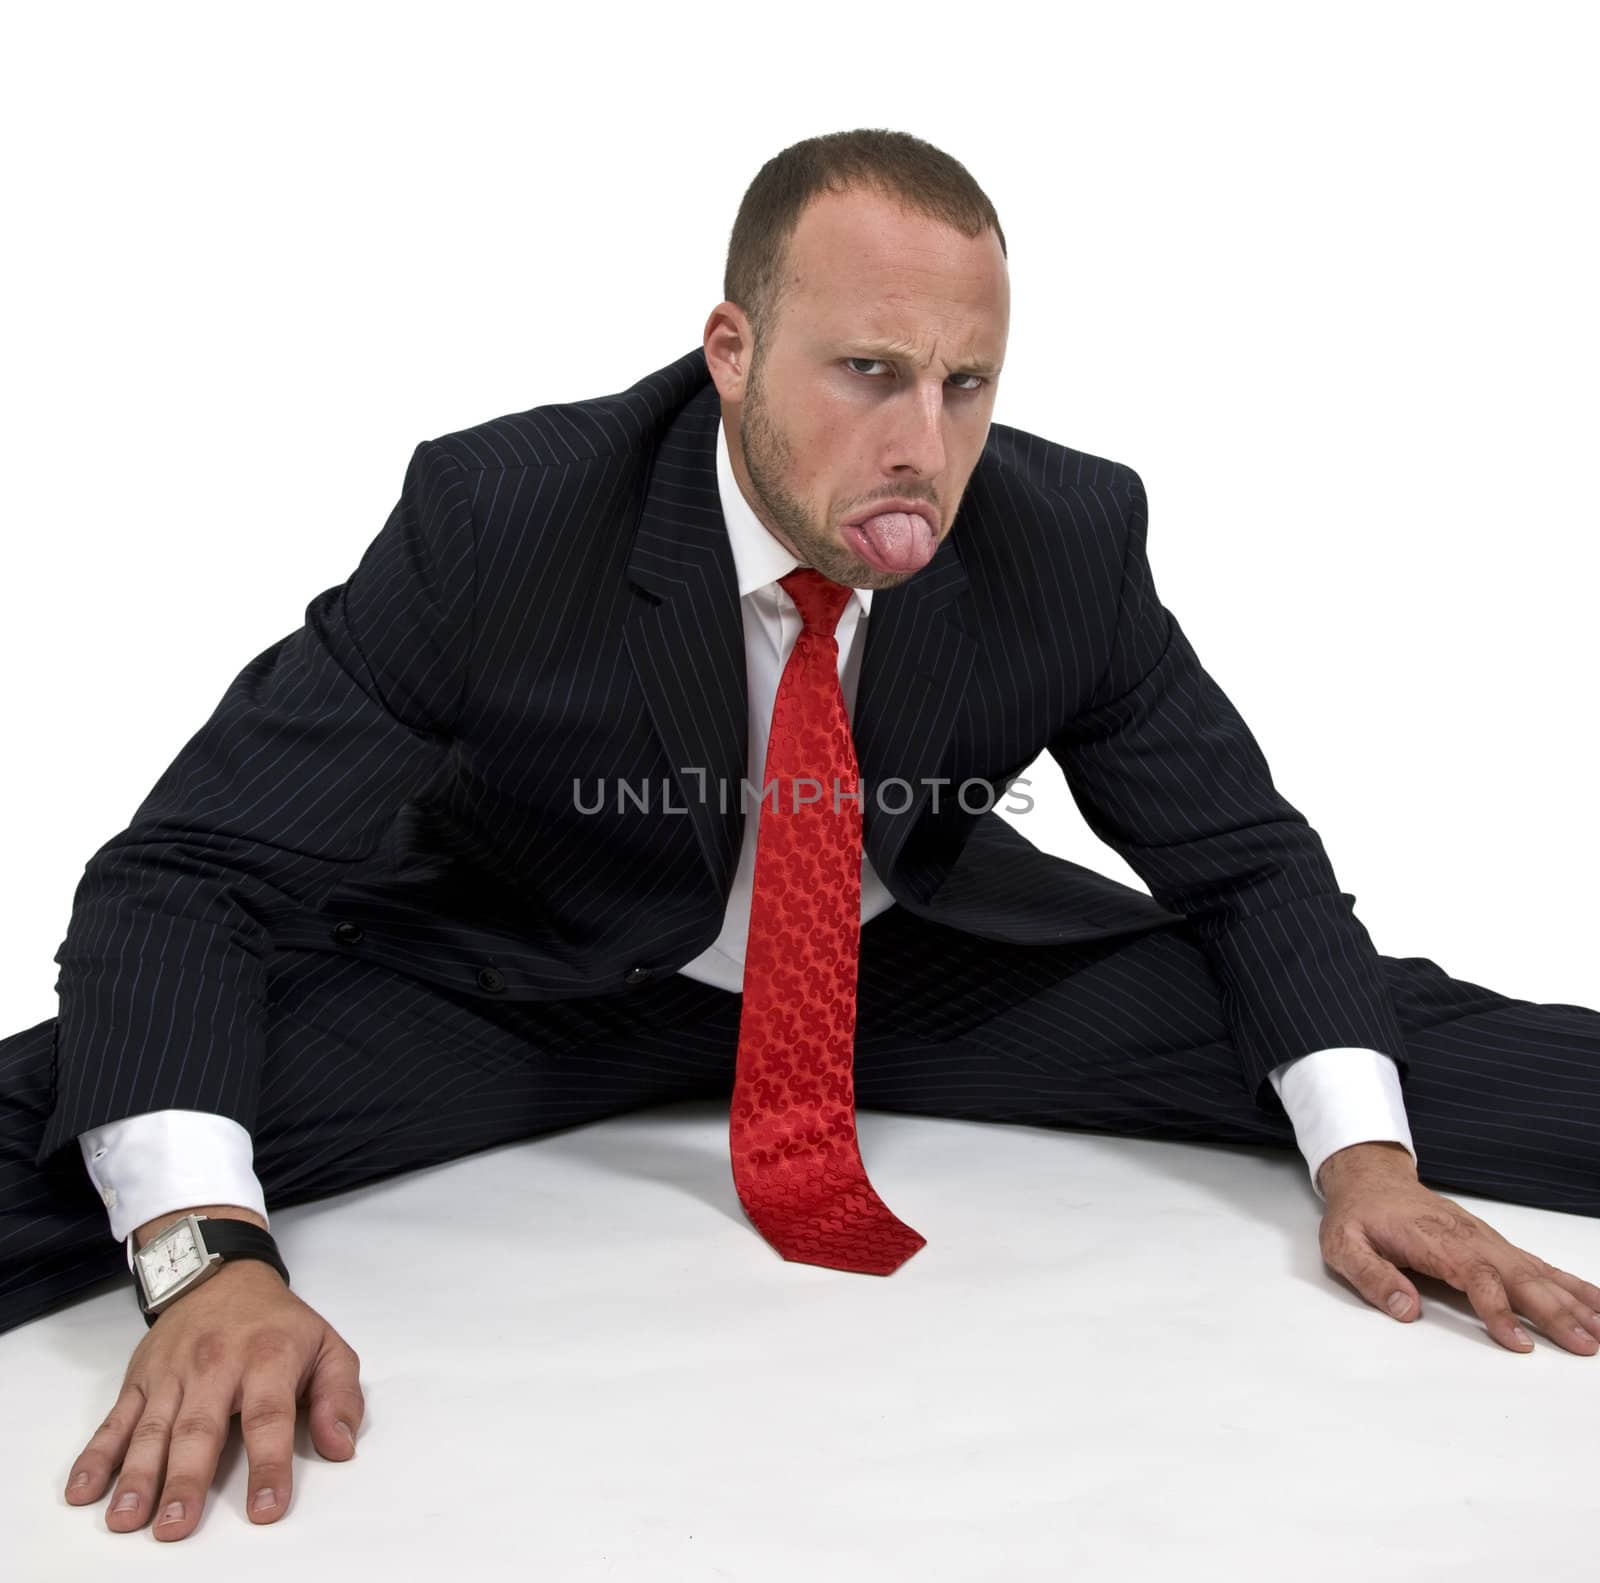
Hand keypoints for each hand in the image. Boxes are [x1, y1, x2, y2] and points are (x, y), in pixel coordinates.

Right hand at [62, 1259, 363, 1539]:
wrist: (224, 1274)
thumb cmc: (279, 1324)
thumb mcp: (328, 1346)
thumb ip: (340, 1396)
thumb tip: (341, 1446)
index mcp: (268, 1357)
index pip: (269, 1417)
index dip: (268, 1464)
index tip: (265, 1509)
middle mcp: (215, 1364)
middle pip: (199, 1429)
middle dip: (186, 1480)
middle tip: (176, 1527)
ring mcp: (172, 1373)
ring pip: (152, 1429)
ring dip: (137, 1477)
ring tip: (126, 1519)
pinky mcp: (139, 1379)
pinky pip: (114, 1421)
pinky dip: (95, 1456)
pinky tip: (83, 1490)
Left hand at [1317, 1147, 1599, 1353]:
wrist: (1370, 1180)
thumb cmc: (1358, 1215)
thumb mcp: (1343, 1244)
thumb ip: (1372, 1275)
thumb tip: (1405, 1308)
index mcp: (1435, 1240)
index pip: (1476, 1276)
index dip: (1499, 1309)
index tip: (1518, 1341)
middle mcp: (1469, 1239)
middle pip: (1519, 1276)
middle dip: (1555, 1312)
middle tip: (1586, 1345)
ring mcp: (1486, 1240)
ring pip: (1536, 1271)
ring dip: (1572, 1301)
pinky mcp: (1493, 1244)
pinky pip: (1538, 1264)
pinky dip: (1570, 1284)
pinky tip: (1597, 1304)